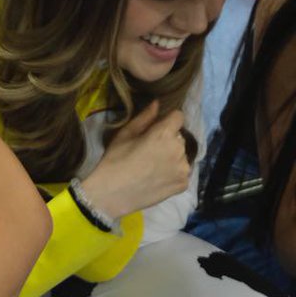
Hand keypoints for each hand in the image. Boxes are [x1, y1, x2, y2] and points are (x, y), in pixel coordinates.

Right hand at [81, 101, 192, 218]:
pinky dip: (173, 173)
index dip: (167, 121)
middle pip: (179, 137)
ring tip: (153, 166)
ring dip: (172, 157)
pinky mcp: (184, 184)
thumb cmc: (115, 160)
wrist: (112, 193)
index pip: (178, 117)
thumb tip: (157, 103)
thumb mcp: (124, 135)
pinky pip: (182, 172)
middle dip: (168, 140)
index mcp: (164, 134)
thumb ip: (144, 118)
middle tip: (149, 151)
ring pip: (181, 155)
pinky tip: (157, 178)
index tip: (155, 129)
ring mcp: (184, 169)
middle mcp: (179, 149)